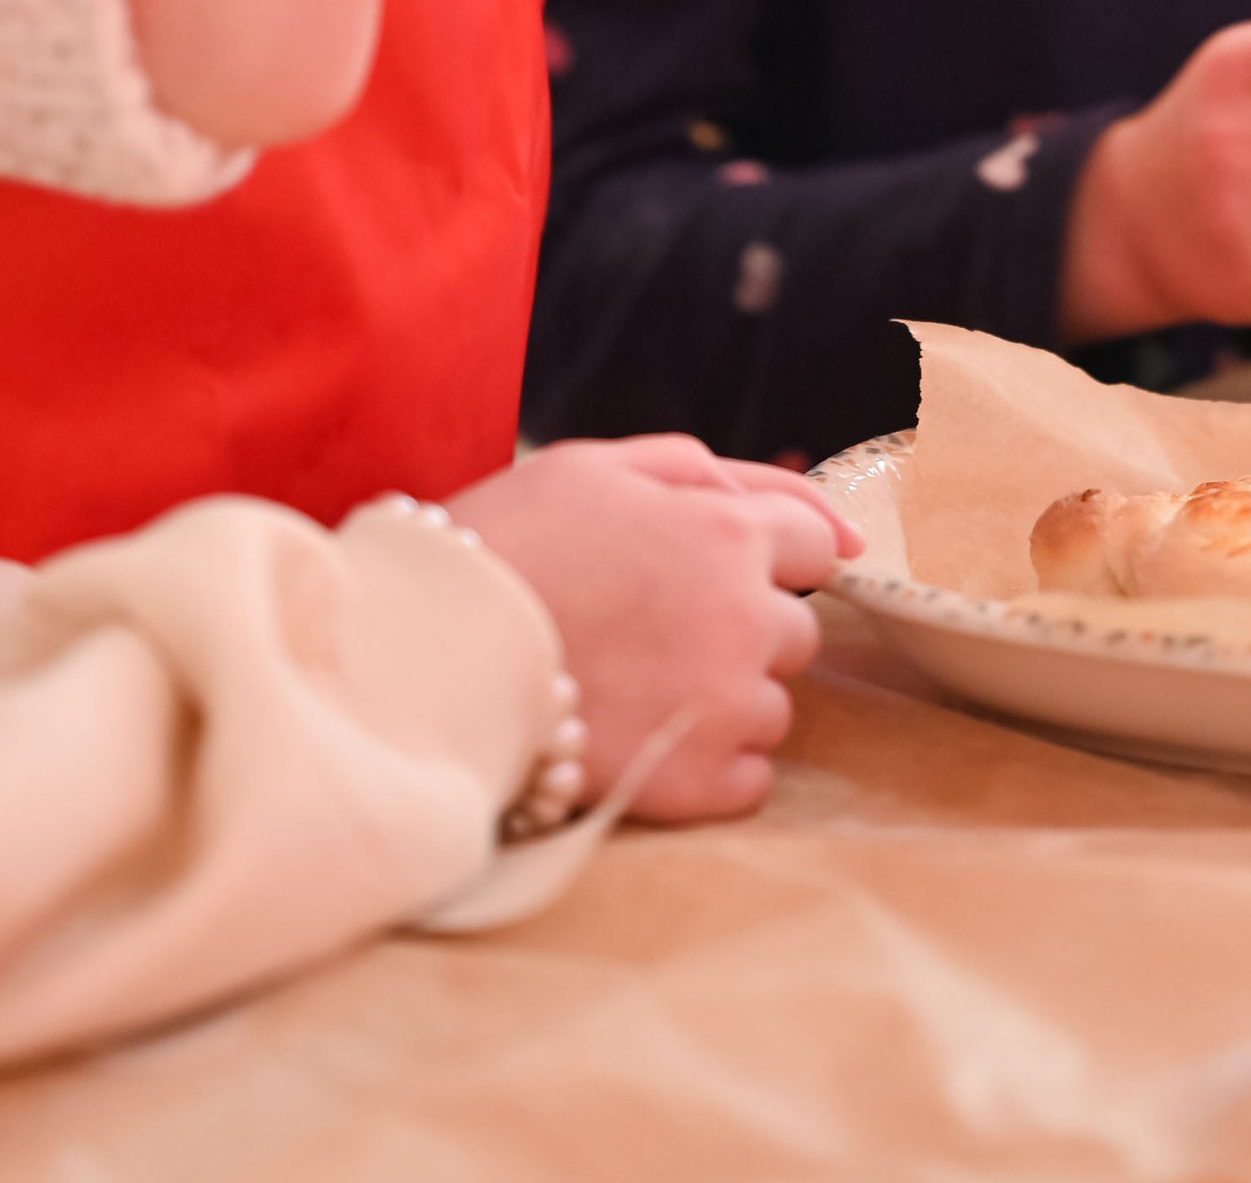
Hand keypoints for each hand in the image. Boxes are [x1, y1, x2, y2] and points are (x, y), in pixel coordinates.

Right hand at [450, 434, 856, 823]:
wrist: (422, 656)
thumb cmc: (507, 544)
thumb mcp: (597, 467)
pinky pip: (750, 779)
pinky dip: (711, 767)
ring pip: (774, 707)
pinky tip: (647, 740)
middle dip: (744, 628)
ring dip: (726, 700)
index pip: (815, 542)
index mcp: (728, 531)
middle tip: (655, 632)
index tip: (713, 572)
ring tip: (638, 689)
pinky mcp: (696, 784)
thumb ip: (709, 473)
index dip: (766, 554)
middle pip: (796, 630)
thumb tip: (827, 522)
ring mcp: (725, 706)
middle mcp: (746, 616)